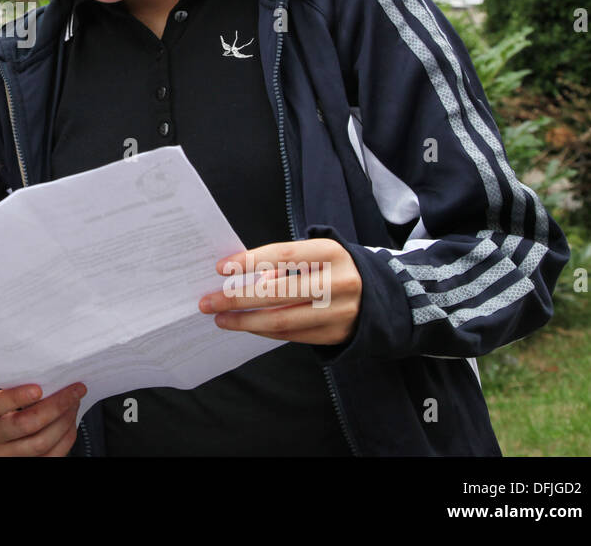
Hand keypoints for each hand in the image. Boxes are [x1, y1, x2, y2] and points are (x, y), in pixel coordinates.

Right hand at [0, 322, 84, 456]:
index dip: (16, 398)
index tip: (38, 387)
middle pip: (22, 424)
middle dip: (53, 407)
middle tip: (74, 389)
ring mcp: (6, 452)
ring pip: (38, 442)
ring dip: (62, 421)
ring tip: (75, 400)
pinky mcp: (23, 463)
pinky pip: (50, 456)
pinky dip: (65, 438)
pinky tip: (72, 420)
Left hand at [198, 239, 362, 345]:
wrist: (382, 296)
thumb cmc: (335, 268)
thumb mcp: (318, 254)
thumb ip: (285, 261)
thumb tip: (241, 274)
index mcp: (332, 253)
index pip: (284, 255)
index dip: (250, 261)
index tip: (220, 267)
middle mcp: (339, 283)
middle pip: (278, 293)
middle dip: (237, 298)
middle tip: (208, 301)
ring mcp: (339, 312)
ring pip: (282, 321)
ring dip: (245, 321)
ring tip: (221, 318)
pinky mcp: (336, 335)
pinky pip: (292, 336)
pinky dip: (264, 331)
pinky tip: (246, 325)